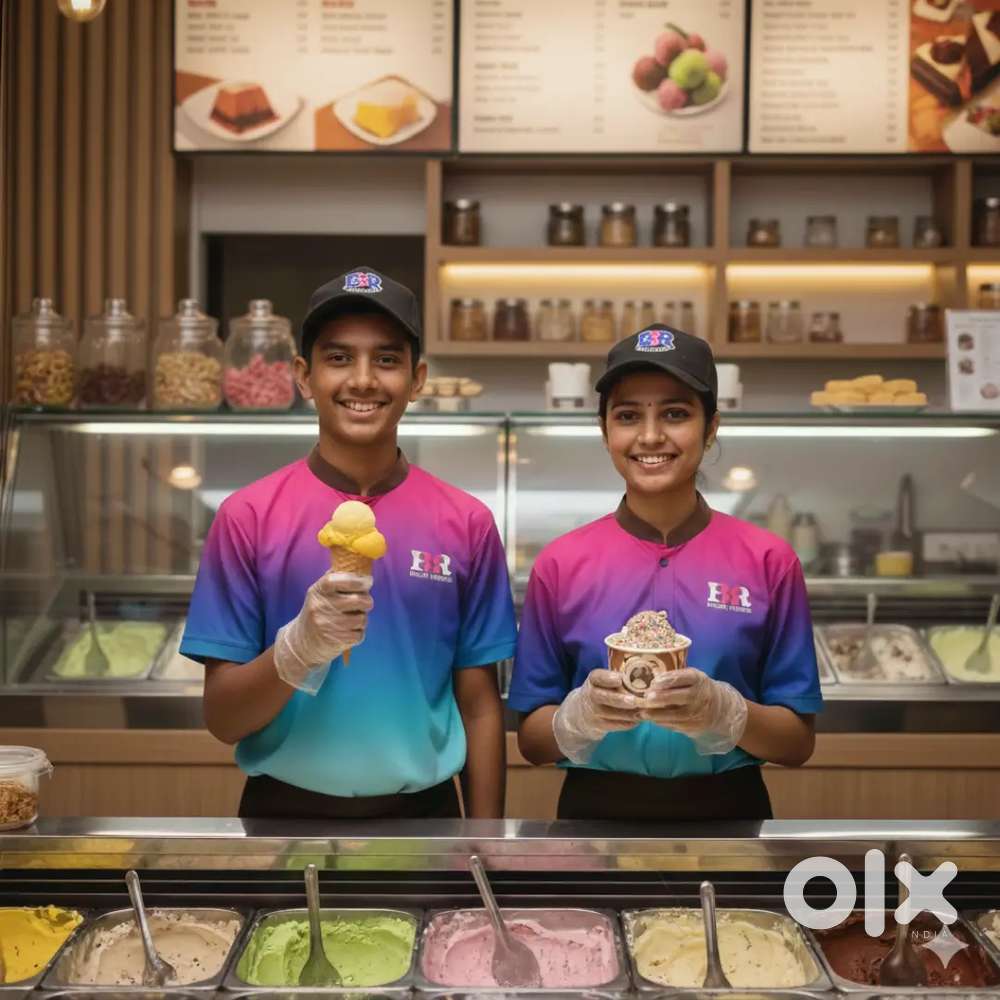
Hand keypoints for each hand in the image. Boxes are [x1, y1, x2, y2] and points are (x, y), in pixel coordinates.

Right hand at [273, 572, 373, 694]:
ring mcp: (327, 625)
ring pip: (362, 618)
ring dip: (363, 618)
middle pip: (358, 600)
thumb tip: (359, 566)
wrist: (301, 641)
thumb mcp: (319, 592)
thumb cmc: (317, 610)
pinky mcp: (334, 641)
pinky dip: (359, 633)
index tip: (368, 582)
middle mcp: (321, 607)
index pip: (342, 580)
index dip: (359, 581)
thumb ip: (336, 578)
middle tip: (366, 602)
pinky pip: (360, 634)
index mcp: (318, 590)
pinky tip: (349, 631)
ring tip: (354, 618)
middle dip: (367, 601)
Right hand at [552, 669, 642, 762]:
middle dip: (620, 699)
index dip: (608, 678)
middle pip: (604, 696)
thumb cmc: (602, 691)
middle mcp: (591, 695)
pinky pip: (614, 725)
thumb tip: (643, 678)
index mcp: (593, 680)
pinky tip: (639, 720)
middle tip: (635, 701)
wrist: (582, 712)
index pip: (598, 677)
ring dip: (629, 713)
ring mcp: (593, 712)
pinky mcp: (598, 726)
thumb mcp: (604, 682)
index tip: (620, 679)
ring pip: (611, 713)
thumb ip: (619, 679)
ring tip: (644, 711)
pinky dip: (628, 723)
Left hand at [639, 667, 747, 753]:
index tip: (653, 682)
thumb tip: (650, 680)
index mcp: (698, 679)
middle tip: (646, 698)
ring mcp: (698, 712)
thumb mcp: (692, 677)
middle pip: (678, 697)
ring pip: (674, 714)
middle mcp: (700, 695)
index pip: (682, 677)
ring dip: (657, 714)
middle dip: (660, 698)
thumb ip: (675, 677)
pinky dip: (662, 722)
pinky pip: (675, 725)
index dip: (666, 680)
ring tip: (643, 712)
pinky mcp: (694, 726)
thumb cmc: (698, 688)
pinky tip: (653, 719)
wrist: (721, 708)